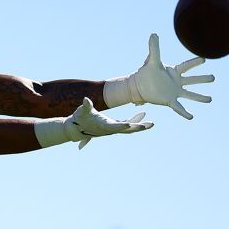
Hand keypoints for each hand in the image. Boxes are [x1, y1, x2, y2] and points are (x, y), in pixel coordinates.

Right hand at [36, 98, 152, 148]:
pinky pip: (126, 124)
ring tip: (151, 123)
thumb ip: (86, 106)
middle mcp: (110, 129)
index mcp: (104, 125)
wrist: (76, 128)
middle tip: (149, 125)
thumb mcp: (82, 111)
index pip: (114, 126)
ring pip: (129, 128)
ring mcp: (113, 128)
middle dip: (138, 127)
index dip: (122, 126)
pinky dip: (134, 121)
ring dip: (139, 125)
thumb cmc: (79, 119)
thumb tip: (86, 99)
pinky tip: (142, 115)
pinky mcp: (113, 125)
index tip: (130, 125)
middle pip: (127, 129)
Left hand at [108, 33, 214, 119]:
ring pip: (190, 95)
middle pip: (192, 80)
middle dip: (202, 79)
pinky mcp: (169, 100)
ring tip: (210, 99)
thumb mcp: (152, 61)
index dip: (195, 62)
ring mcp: (174, 92)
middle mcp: (177, 82)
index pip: (187, 66)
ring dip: (200, 97)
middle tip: (213, 78)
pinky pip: (179, 107)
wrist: (139, 86)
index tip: (205, 59)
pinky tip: (191, 117)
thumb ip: (154, 48)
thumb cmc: (146, 73)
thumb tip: (153, 33)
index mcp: (174, 72)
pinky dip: (184, 112)